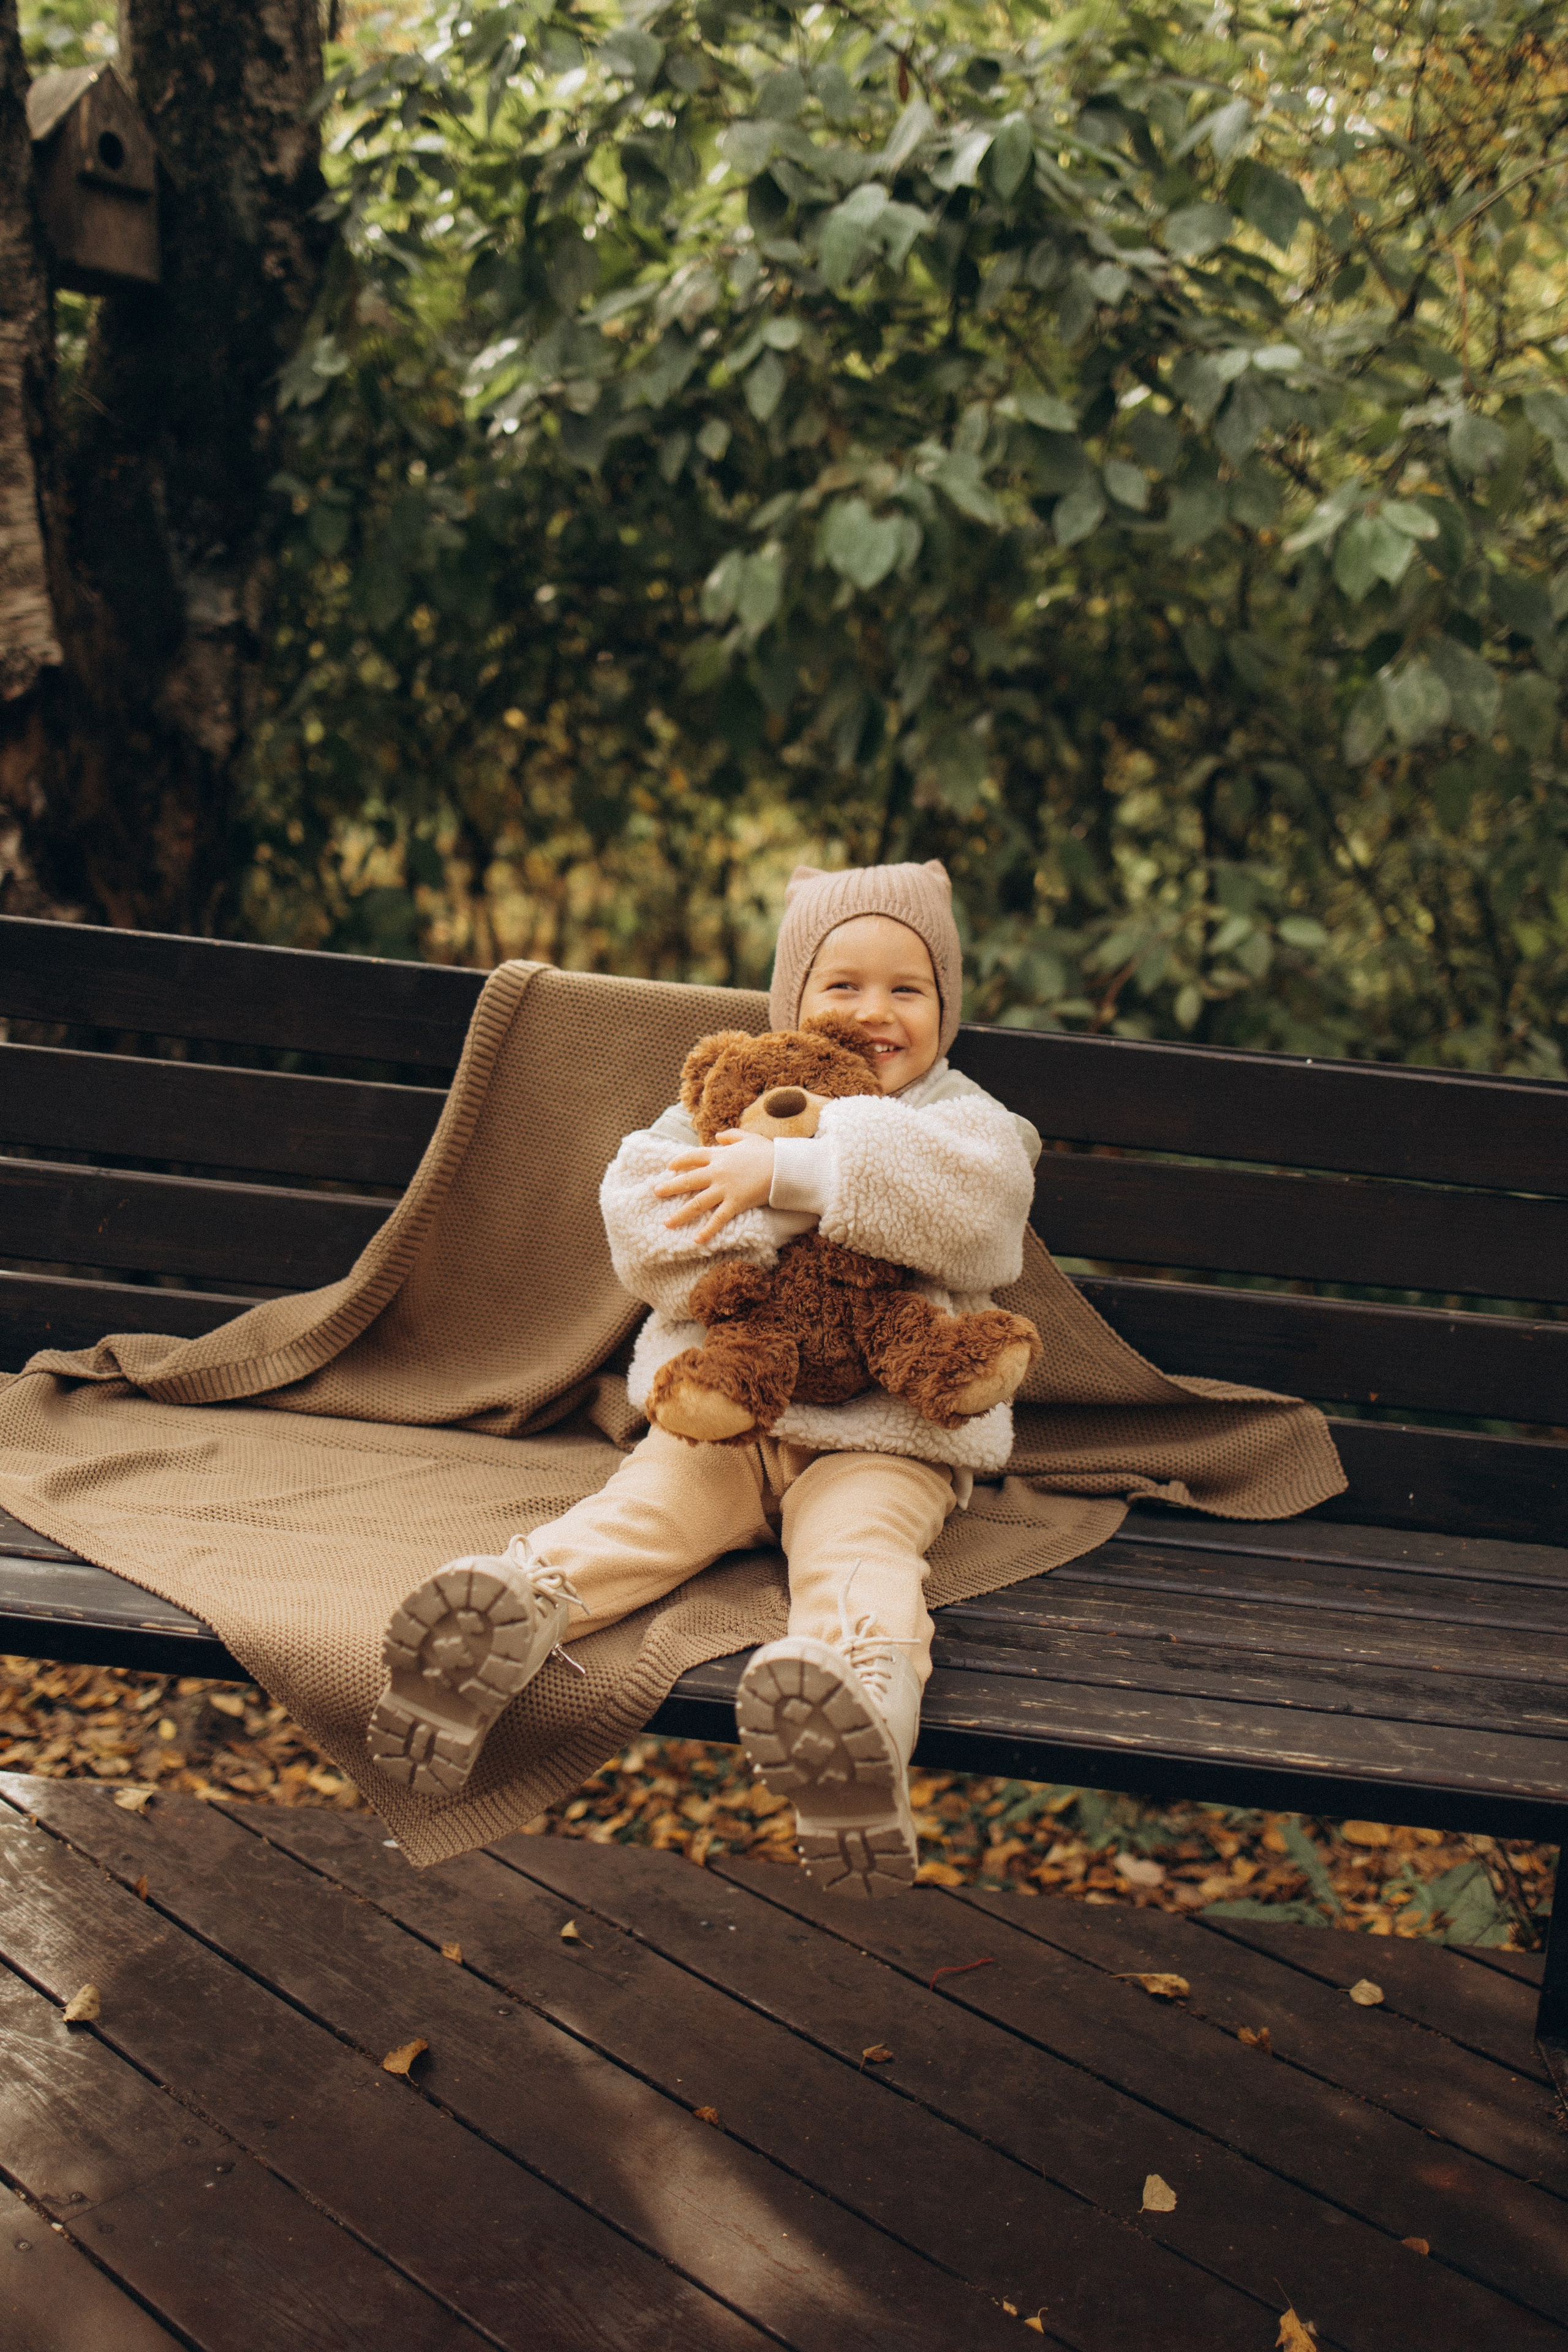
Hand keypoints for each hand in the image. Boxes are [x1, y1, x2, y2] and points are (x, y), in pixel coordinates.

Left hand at [654, 1130, 774, 1245]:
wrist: (784, 1167)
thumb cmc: (768, 1152)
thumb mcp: (749, 1138)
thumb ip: (732, 1136)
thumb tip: (718, 1135)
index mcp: (719, 1155)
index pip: (693, 1157)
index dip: (680, 1161)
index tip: (669, 1167)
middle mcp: (717, 1172)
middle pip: (688, 1180)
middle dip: (670, 1187)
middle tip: (655, 1192)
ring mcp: (724, 1189)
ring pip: (697, 1203)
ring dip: (680, 1214)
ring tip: (666, 1223)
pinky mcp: (735, 1203)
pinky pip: (718, 1219)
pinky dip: (707, 1230)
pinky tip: (697, 1240)